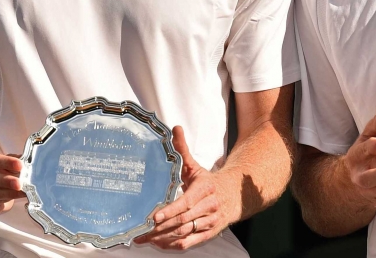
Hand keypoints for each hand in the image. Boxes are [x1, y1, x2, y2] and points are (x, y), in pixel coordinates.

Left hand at [134, 126, 234, 250]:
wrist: (234, 196)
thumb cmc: (209, 182)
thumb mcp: (196, 166)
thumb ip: (183, 150)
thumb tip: (175, 128)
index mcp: (205, 189)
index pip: (186, 203)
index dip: (170, 211)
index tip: (154, 216)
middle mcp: (208, 207)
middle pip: (182, 221)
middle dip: (160, 227)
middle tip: (140, 230)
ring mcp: (209, 222)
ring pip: (184, 234)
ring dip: (163, 238)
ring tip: (144, 238)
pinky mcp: (208, 234)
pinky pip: (189, 243)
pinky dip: (172, 245)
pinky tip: (158, 243)